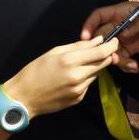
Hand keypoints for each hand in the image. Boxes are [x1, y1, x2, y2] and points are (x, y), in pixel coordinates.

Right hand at [0, 37, 118, 117]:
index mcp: (70, 61)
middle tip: (102, 50)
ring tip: (79, 64)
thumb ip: (78, 46)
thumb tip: (98, 40)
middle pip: (103, 63)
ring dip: (94, 67)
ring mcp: (79, 89)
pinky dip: (85, 78)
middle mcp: (78, 76)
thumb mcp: (54, 52)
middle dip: (106, 55)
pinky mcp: (79, 99)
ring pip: (97, 74)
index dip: (111, 45)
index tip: (114, 40)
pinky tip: (72, 78)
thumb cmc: (35, 71)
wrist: (23, 97)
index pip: (101, 53)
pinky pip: (88, 84)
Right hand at [81, 2, 138, 67]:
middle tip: (110, 58)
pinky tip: (135, 67)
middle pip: (103, 36)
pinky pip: (123, 58)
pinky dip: (126, 65)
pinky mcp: (133, 48)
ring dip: (117, 59)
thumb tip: (120, 35)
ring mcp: (126, 38)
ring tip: (129, 64)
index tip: (84, 38)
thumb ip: (135, 26)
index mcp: (121, 12)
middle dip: (103, 48)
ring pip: (112, 50)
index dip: (90, 25)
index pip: (99, 16)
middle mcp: (120, 25)